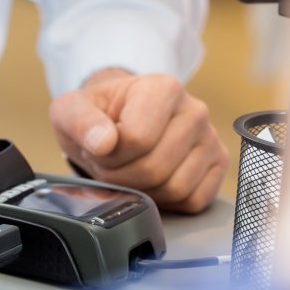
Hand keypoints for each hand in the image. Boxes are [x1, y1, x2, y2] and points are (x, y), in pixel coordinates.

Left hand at [49, 68, 228, 213]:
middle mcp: (194, 111)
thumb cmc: (96, 116)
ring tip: (129, 168)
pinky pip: (193, 200)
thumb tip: (103, 143)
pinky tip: (150, 181)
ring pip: (175, 188)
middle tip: (110, 162)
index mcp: (163, 88)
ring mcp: (210, 139)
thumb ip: (79, 121)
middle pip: (154, 169)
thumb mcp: (71, 111)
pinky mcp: (218, 165)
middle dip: (121, 175)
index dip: (109, 155)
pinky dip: (166, 201)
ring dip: (142, 190)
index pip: (137, 139)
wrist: (116, 120)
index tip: (100, 146)